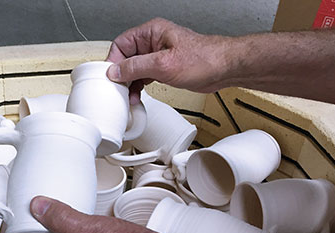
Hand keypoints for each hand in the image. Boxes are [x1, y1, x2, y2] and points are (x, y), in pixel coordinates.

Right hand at [106, 18, 231, 102]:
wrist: (224, 69)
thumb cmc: (203, 59)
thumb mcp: (163, 64)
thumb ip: (136, 67)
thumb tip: (115, 71)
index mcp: (151, 32)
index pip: (121, 44)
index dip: (113, 62)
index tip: (110, 78)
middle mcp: (152, 42)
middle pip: (125, 58)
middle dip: (120, 76)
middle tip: (117, 90)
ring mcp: (157, 56)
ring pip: (133, 70)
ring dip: (129, 84)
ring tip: (127, 97)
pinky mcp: (163, 68)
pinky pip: (143, 76)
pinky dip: (138, 87)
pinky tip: (136, 96)